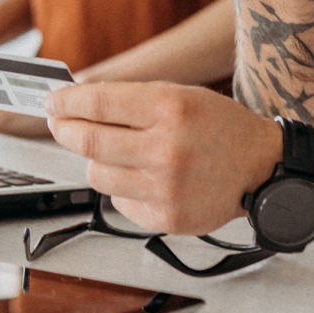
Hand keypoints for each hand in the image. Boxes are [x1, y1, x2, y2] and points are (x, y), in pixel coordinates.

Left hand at [46, 82, 280, 235]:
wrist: (260, 168)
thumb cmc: (219, 126)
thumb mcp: (180, 95)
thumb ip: (131, 100)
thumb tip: (78, 103)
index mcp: (171, 108)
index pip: (98, 103)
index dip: (67, 102)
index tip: (53, 102)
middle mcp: (167, 149)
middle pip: (89, 141)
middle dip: (64, 130)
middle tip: (59, 124)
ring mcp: (165, 187)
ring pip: (96, 174)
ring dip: (95, 160)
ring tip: (113, 151)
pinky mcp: (165, 217)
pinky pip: (118, 201)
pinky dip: (121, 186)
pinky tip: (141, 176)